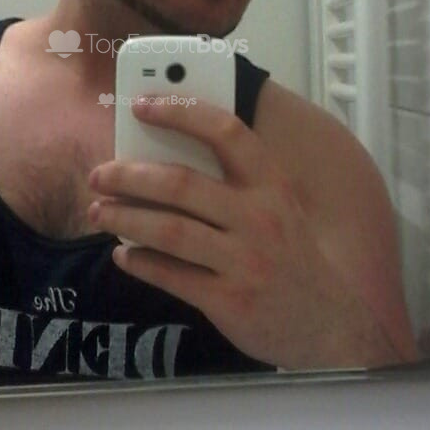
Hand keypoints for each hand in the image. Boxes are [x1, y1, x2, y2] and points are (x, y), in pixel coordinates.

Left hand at [88, 97, 401, 369]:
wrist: (330, 324)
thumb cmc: (291, 256)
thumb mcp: (278, 207)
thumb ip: (236, 182)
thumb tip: (164, 156)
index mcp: (271, 185)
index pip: (225, 132)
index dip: (180, 113)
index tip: (142, 105)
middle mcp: (260, 218)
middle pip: (181, 184)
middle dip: (130, 176)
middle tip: (100, 174)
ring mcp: (245, 261)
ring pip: (169, 230)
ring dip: (125, 218)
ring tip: (99, 211)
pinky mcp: (230, 300)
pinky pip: (172, 275)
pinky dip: (141, 262)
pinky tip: (123, 254)